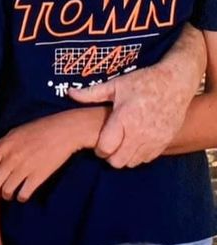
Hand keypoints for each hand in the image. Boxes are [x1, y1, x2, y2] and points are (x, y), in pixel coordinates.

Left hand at [0, 109, 101, 200]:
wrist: (62, 131)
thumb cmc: (38, 129)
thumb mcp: (14, 132)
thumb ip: (1, 144)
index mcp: (3, 147)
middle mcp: (11, 159)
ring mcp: (25, 168)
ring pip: (7, 191)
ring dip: (6, 195)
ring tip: (8, 194)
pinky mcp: (39, 176)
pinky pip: (24, 194)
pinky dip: (21, 198)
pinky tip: (22, 195)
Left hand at [69, 49, 198, 167]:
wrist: (175, 83)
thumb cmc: (142, 82)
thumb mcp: (115, 85)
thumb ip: (91, 93)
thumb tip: (69, 93)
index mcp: (124, 118)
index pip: (106, 147)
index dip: (98, 150)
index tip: (97, 144)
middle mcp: (140, 132)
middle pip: (118, 161)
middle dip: (109, 157)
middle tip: (108, 146)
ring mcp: (154, 139)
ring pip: (133, 162)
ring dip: (124, 157)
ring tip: (120, 145)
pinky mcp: (165, 141)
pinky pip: (147, 158)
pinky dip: (138, 155)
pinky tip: (134, 144)